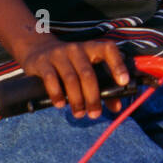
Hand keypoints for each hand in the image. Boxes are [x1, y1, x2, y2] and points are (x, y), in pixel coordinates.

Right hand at [15, 37, 130, 119]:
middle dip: (93, 97)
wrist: (39, 49)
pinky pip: (51, 79)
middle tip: (95, 114)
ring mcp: (59, 54)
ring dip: (76, 99)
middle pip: (88, 74)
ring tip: (79, 114)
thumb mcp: (88, 68)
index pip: (109, 50)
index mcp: (93, 48)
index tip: (124, 82)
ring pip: (71, 79)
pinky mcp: (43, 62)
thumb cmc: (72, 63)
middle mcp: (77, 49)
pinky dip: (57, 93)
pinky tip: (61, 104)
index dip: (118, 65)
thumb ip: (105, 86)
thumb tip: (116, 107)